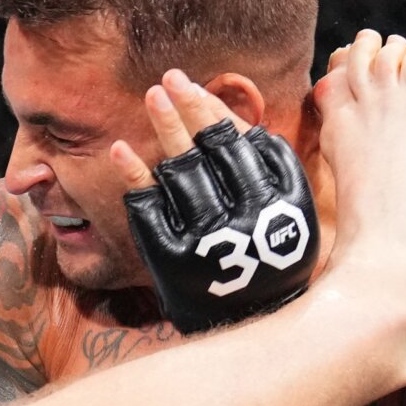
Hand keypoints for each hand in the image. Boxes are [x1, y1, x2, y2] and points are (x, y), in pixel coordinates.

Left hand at [109, 70, 318, 333]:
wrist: (262, 326)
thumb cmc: (273, 254)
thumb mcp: (286, 208)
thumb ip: (264, 163)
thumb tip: (226, 109)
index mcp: (280, 200)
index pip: (240, 140)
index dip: (211, 108)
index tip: (189, 84)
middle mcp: (245, 217)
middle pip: (208, 148)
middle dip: (186, 108)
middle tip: (167, 78)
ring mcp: (207, 238)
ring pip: (180, 170)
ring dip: (164, 127)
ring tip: (152, 95)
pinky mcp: (173, 260)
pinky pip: (148, 208)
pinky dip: (133, 175)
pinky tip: (119, 149)